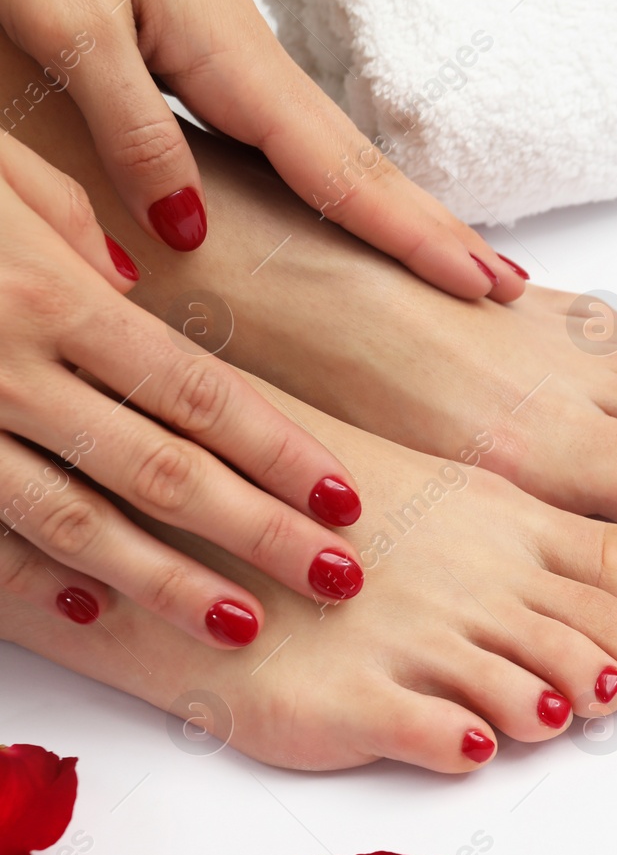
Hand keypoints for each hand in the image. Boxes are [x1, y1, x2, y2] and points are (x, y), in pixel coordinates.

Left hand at [0, 0, 525, 301]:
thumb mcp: (61, 25)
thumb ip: (129, 125)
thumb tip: (187, 232)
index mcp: (225, 57)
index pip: (336, 169)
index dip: (408, 233)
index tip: (475, 282)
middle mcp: (247, 63)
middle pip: (362, 164)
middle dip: (437, 230)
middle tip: (507, 287)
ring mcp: (233, 62)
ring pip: (337, 156)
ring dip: (402, 214)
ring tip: (457, 262)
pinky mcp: (204, 61)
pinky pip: (296, 146)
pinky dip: (345, 189)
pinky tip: (354, 209)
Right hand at [0, 130, 366, 647]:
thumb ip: (70, 228)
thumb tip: (136, 287)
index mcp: (48, 295)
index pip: (198, 393)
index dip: (280, 455)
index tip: (345, 502)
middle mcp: (6, 368)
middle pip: (162, 470)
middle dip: (259, 534)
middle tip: (337, 581)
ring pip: (74, 520)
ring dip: (163, 582)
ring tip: (239, 626)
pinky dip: (33, 580)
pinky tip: (92, 616)